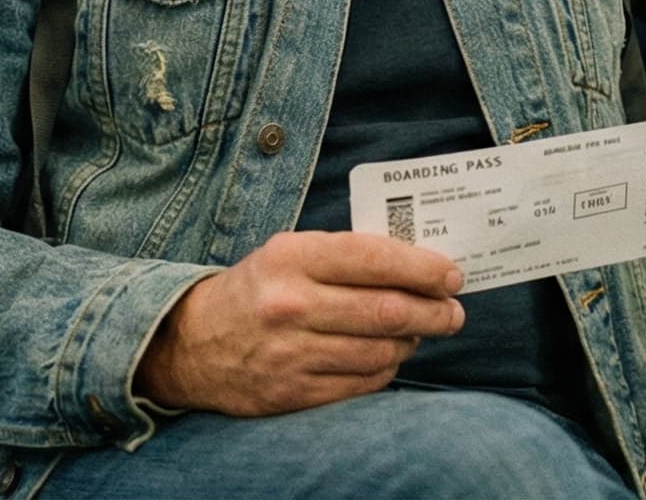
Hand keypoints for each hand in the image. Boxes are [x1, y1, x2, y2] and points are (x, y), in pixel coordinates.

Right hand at [133, 231, 464, 417]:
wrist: (191, 342)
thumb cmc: (258, 289)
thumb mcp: (291, 252)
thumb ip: (347, 255)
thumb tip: (419, 266)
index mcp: (292, 258)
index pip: (376, 258)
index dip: (424, 268)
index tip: (452, 276)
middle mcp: (291, 305)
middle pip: (387, 311)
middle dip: (434, 312)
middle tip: (453, 312)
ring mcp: (290, 353)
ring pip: (380, 352)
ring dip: (411, 343)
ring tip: (420, 332)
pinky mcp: (291, 393)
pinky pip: (361, 384)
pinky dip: (385, 370)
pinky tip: (389, 357)